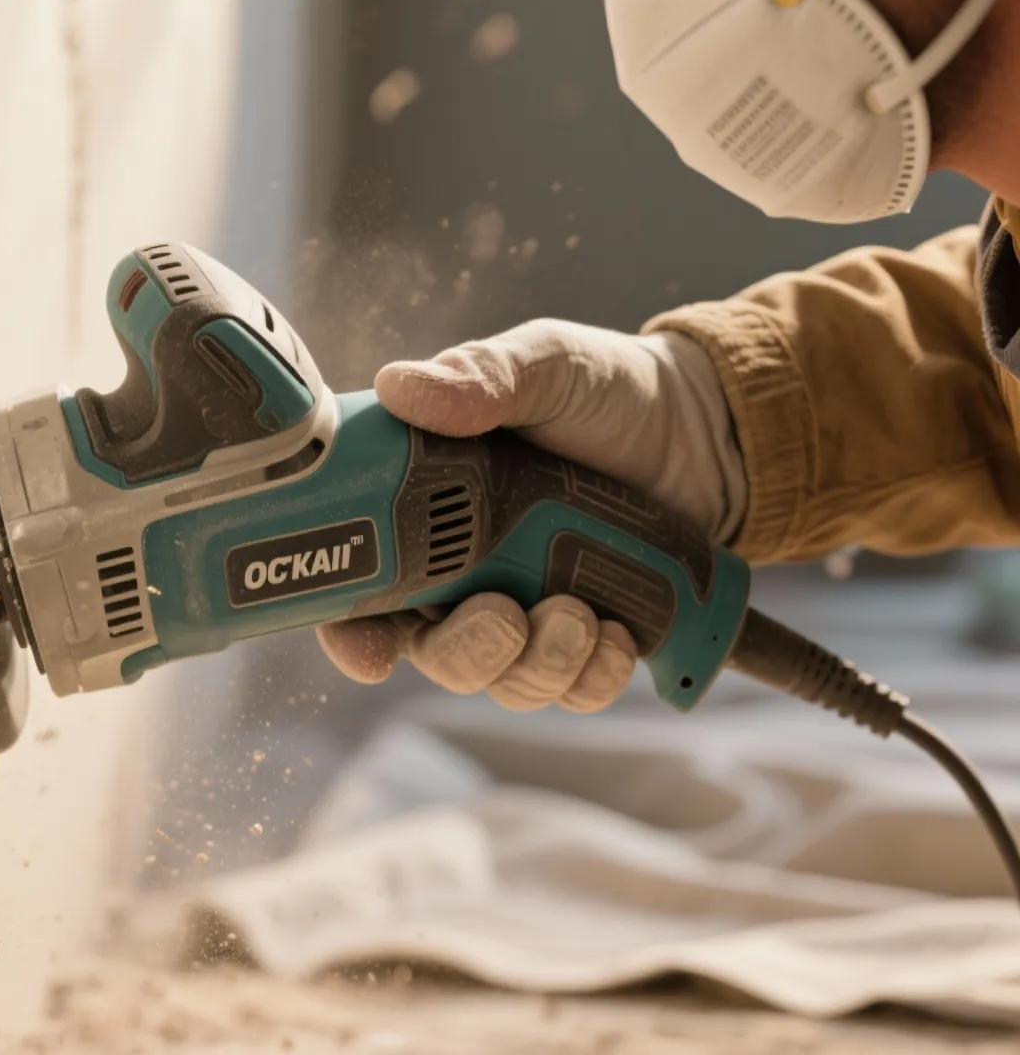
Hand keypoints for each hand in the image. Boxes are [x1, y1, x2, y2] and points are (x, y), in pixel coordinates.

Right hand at [317, 319, 746, 711]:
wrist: (707, 434)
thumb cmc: (607, 392)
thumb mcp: (547, 366)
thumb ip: (481, 376)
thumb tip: (400, 387)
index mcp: (427, 512)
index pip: (360, 588)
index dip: (352, 632)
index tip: (371, 651)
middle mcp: (464, 575)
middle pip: (432, 653)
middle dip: (469, 652)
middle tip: (506, 614)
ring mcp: (526, 613)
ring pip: (504, 682)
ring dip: (542, 663)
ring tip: (582, 612)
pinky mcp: (585, 640)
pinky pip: (573, 693)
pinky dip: (593, 674)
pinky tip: (617, 631)